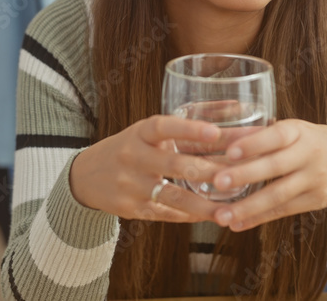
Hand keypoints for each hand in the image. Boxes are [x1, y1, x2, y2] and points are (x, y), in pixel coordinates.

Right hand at [69, 115, 226, 222]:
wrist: (86, 175)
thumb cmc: (132, 147)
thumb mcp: (149, 132)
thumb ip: (187, 126)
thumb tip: (236, 109)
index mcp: (140, 132)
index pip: (164, 126)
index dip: (189, 128)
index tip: (216, 131)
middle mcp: (133, 157)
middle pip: (174, 165)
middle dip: (209, 172)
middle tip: (240, 176)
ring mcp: (131, 185)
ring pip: (172, 196)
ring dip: (203, 205)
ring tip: (228, 212)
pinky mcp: (131, 209)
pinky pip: (165, 214)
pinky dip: (189, 216)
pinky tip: (210, 217)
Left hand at [208, 119, 326, 231]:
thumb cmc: (312, 140)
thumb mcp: (294, 130)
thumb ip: (262, 134)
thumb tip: (220, 137)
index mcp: (299, 131)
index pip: (276, 136)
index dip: (254, 143)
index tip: (229, 152)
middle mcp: (309, 154)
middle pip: (275, 166)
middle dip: (245, 175)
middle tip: (218, 182)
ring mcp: (315, 179)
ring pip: (279, 195)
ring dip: (248, 207)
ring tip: (221, 216)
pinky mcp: (316, 201)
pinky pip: (284, 211)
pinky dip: (259, 219)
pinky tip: (238, 224)